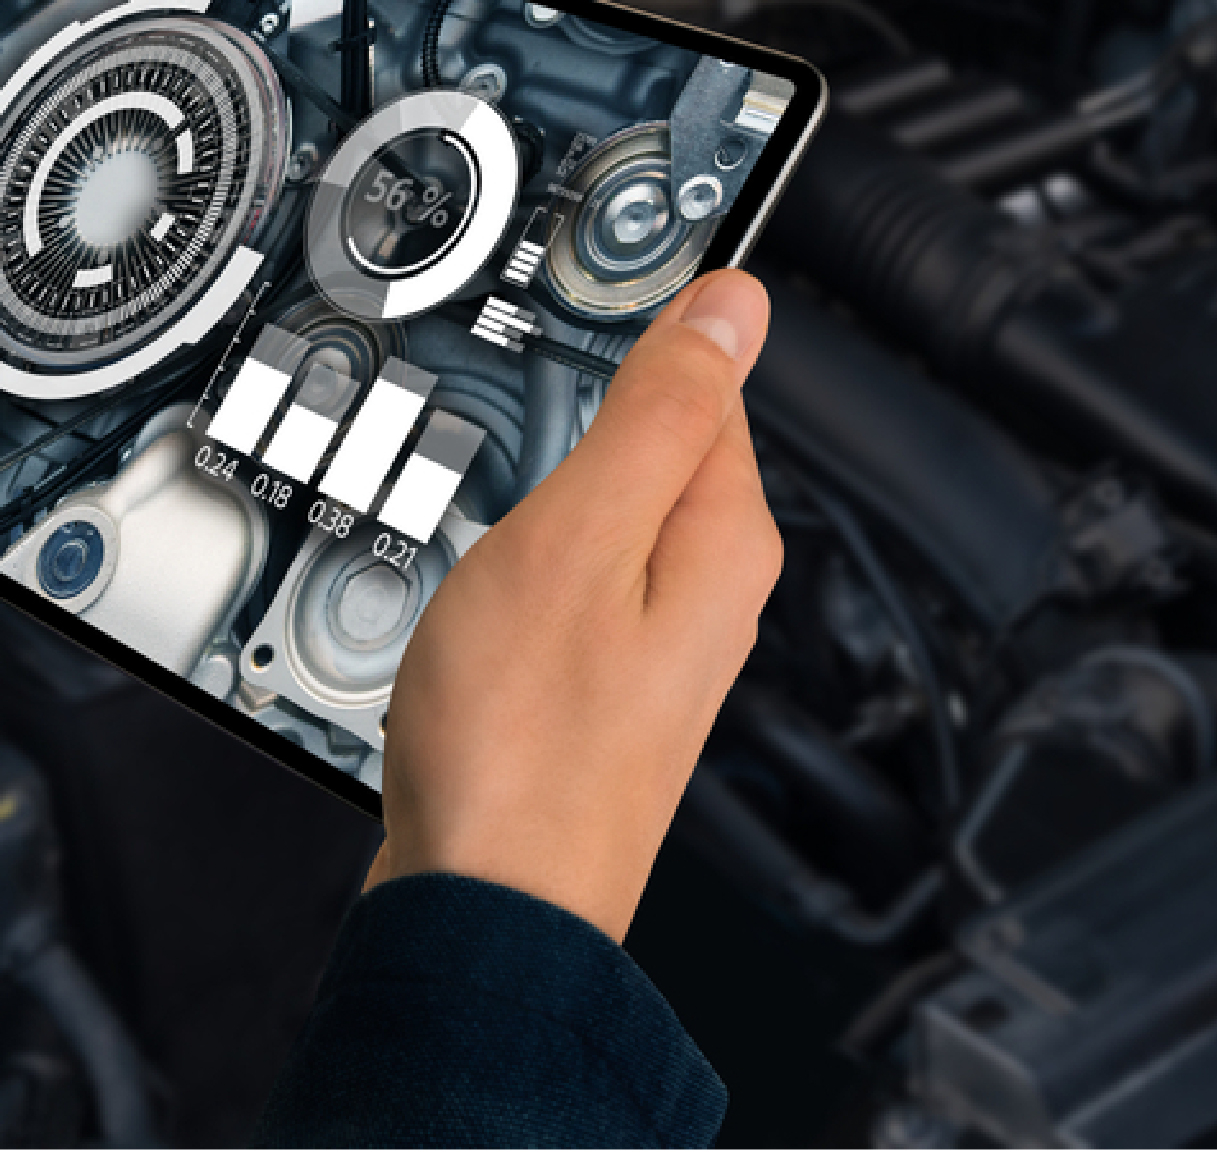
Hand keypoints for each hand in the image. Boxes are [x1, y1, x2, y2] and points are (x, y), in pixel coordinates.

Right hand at [368, 269, 782, 939]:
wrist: (485, 908)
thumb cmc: (524, 746)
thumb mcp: (581, 537)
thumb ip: (658, 413)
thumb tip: (734, 307)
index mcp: (725, 541)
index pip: (709, 379)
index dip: (637, 330)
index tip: (572, 313)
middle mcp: (709, 595)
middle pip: (657, 447)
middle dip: (585, 413)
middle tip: (505, 406)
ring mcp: (655, 648)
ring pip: (608, 515)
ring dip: (547, 486)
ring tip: (485, 488)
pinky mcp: (600, 690)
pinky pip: (574, 581)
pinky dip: (525, 557)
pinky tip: (481, 572)